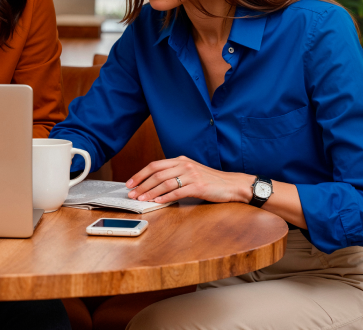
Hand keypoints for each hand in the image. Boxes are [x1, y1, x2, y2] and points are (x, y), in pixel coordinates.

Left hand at [126, 156, 251, 204]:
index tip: (130, 183)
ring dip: (150, 192)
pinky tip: (157, 202)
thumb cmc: (210, 180)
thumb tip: (153, 183)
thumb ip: (174, 173)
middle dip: (141, 184)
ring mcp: (191, 175)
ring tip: (141, 199)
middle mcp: (184, 165)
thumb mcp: (190, 171)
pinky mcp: (198, 186)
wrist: (232, 184)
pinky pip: (177, 192)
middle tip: (131, 193)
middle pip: (156, 174)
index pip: (154, 165)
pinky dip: (165, 197)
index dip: (140, 174)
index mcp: (180, 160)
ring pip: (164, 183)